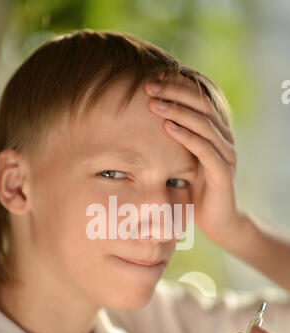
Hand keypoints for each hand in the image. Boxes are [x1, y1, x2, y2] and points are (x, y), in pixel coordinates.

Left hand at [144, 76, 243, 244]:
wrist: (218, 221)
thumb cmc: (195, 191)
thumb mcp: (181, 163)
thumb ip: (171, 144)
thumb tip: (139, 127)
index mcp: (215, 132)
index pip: (198, 99)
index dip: (177, 85)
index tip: (152, 78)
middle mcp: (224, 138)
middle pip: (202, 105)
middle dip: (174, 92)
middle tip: (149, 85)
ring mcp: (226, 155)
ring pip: (203, 124)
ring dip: (177, 111)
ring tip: (153, 102)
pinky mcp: (223, 173)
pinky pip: (205, 150)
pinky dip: (186, 136)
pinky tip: (167, 127)